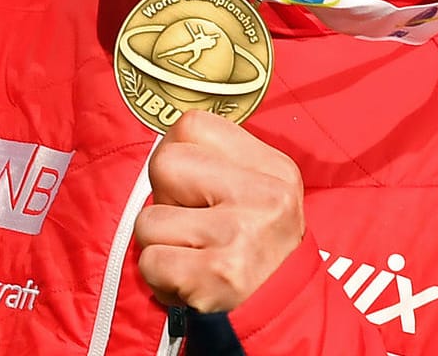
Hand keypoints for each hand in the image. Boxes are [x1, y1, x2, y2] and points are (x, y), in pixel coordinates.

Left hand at [133, 110, 305, 313]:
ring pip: (149, 220)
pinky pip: (150, 262)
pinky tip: (190, 282)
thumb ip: (218, 162)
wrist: (288, 313)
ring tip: (194, 258)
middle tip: (192, 225)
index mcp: (274, 168)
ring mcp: (240, 235)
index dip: (177, 153)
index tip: (191, 184)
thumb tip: (163, 145)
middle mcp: (263, 196)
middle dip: (164, 199)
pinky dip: (160, 279)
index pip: (191, 125)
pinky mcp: (217, 276)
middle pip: (164, 164)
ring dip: (160, 245)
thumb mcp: (262, 192)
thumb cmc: (259, 248)